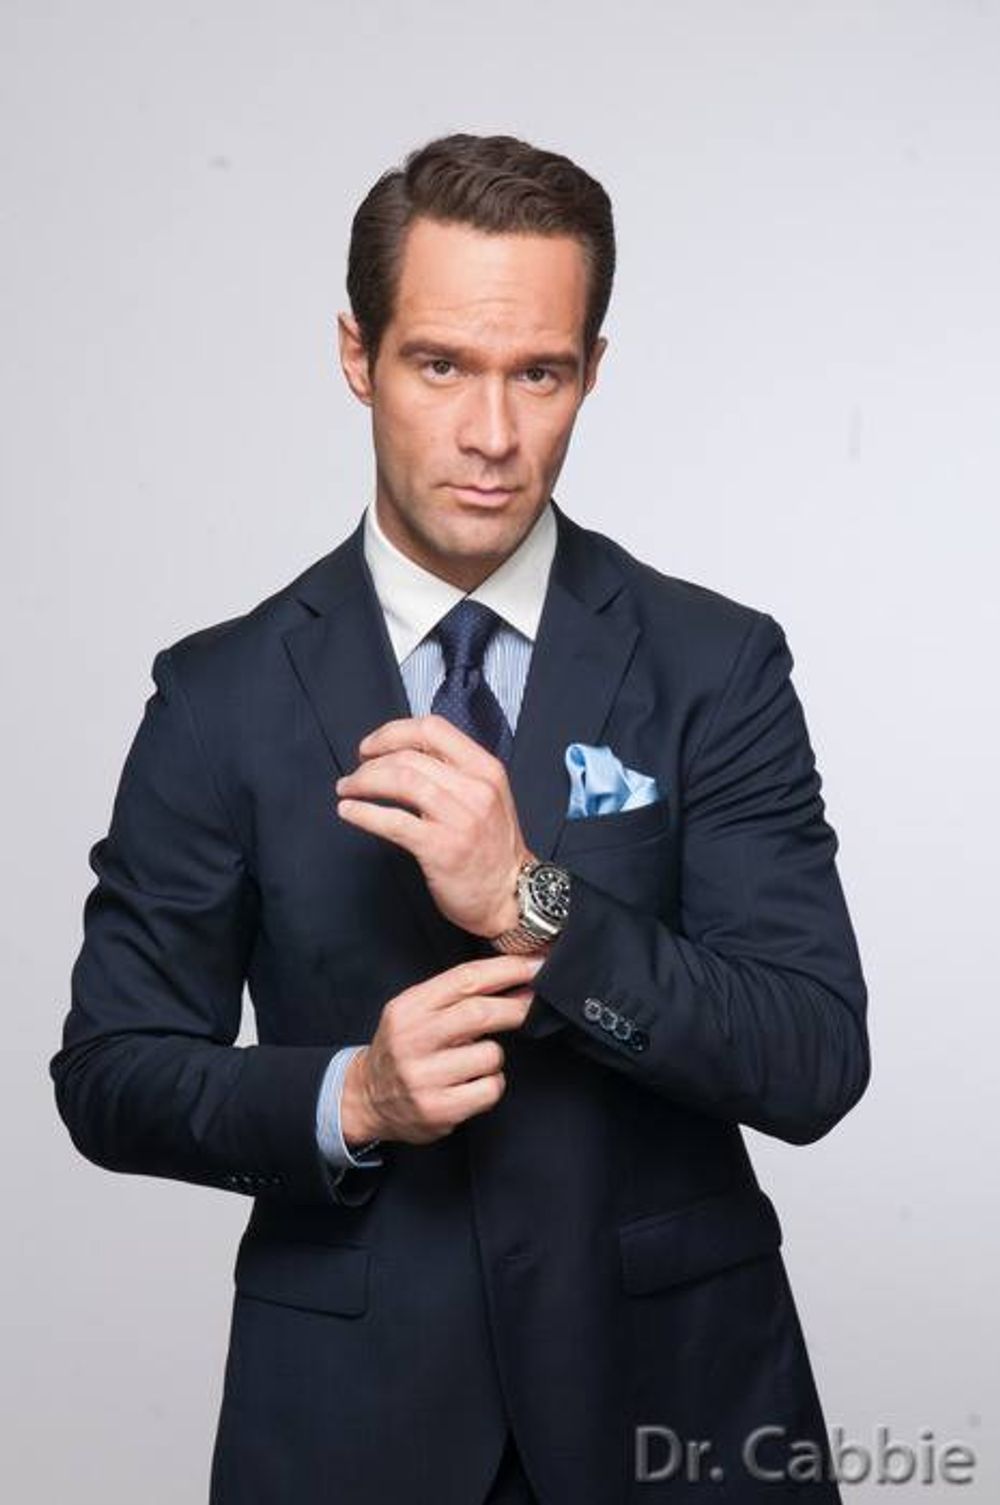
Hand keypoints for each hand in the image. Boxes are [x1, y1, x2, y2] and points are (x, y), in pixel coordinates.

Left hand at [334, 713, 529, 937]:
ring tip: (347, 790)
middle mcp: (476, 789)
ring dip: (363, 783)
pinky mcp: (441, 848)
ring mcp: (460, 819)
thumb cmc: (492, 849)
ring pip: (400, 781)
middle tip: (354, 776)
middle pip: (409, 755)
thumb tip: (401, 755)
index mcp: (486, 769)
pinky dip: (363, 813)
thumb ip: (454, 772)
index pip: (432, 728)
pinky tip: (350, 812)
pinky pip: (393, 821)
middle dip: (371, 763)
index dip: (393, 733)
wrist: (511, 897)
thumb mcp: (487, 797)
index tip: (371, 747)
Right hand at [340, 953, 544, 1146]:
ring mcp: (424, 1077)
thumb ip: (458, 995)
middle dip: (516, 1008)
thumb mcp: (417, 1011)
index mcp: (409, 1008)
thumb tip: (517, 980)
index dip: (507, 970)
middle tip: (532, 1005)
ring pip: (490, 1055)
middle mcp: (412, 1040)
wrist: (368, 1098)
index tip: (534, 966)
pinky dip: (491, 1085)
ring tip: (475, 1061)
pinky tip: (472, 1084)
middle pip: (480, 1013)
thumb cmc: (404, 1047)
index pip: (465, 979)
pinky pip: (489, 1089)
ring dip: (494, 1056)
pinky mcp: (438, 1109)